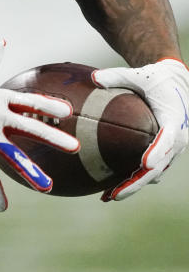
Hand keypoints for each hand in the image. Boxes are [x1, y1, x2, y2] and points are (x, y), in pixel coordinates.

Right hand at [0, 39, 79, 210]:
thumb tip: (1, 39)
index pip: (29, 102)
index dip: (49, 106)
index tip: (68, 111)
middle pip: (30, 127)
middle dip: (53, 137)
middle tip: (74, 146)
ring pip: (13, 155)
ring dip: (31, 171)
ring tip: (48, 187)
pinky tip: (2, 207)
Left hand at [91, 58, 188, 201]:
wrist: (178, 84)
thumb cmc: (156, 79)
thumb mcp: (139, 75)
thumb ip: (116, 76)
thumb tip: (93, 77)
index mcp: (173, 119)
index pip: (167, 139)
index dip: (157, 152)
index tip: (145, 164)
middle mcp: (176, 139)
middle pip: (158, 166)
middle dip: (137, 182)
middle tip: (115, 194)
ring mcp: (171, 149)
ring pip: (153, 173)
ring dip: (133, 185)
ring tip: (108, 196)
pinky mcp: (164, 152)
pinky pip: (150, 170)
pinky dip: (134, 179)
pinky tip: (111, 188)